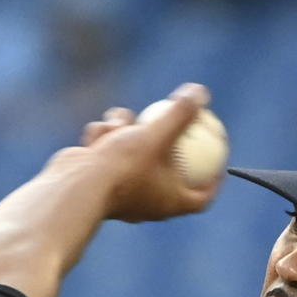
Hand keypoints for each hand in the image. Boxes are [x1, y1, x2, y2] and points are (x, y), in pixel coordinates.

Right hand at [74, 83, 222, 222]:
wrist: (75, 187)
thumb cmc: (123, 166)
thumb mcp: (157, 134)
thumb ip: (180, 115)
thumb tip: (201, 93)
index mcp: (169, 203)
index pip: (201, 198)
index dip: (214, 182)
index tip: (220, 163)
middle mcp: (148, 202)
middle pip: (169, 172)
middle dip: (170, 144)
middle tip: (179, 124)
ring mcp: (123, 192)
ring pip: (135, 151)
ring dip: (129, 130)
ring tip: (122, 121)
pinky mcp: (100, 180)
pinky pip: (111, 152)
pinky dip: (106, 138)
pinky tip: (97, 133)